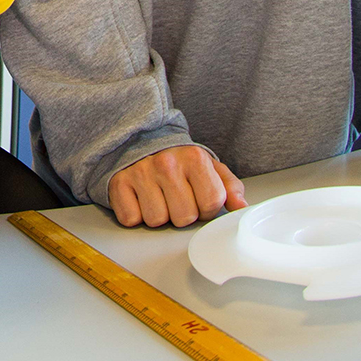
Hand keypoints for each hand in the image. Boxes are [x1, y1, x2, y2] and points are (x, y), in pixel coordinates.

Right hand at [107, 145, 246, 227]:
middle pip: (184, 217)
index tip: (198, 199)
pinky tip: (139, 198)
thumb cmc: (177, 160)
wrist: (138, 139)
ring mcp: (140, 172)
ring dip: (158, 215)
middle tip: (175, 197)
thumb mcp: (208, 168)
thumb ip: (229, 187)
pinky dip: (135, 214)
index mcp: (194, 158)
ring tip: (157, 196)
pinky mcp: (118, 183)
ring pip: (157, 221)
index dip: (207, 208)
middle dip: (182, 214)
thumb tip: (242, 208)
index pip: (211, 203)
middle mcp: (166, 163)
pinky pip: (131, 219)